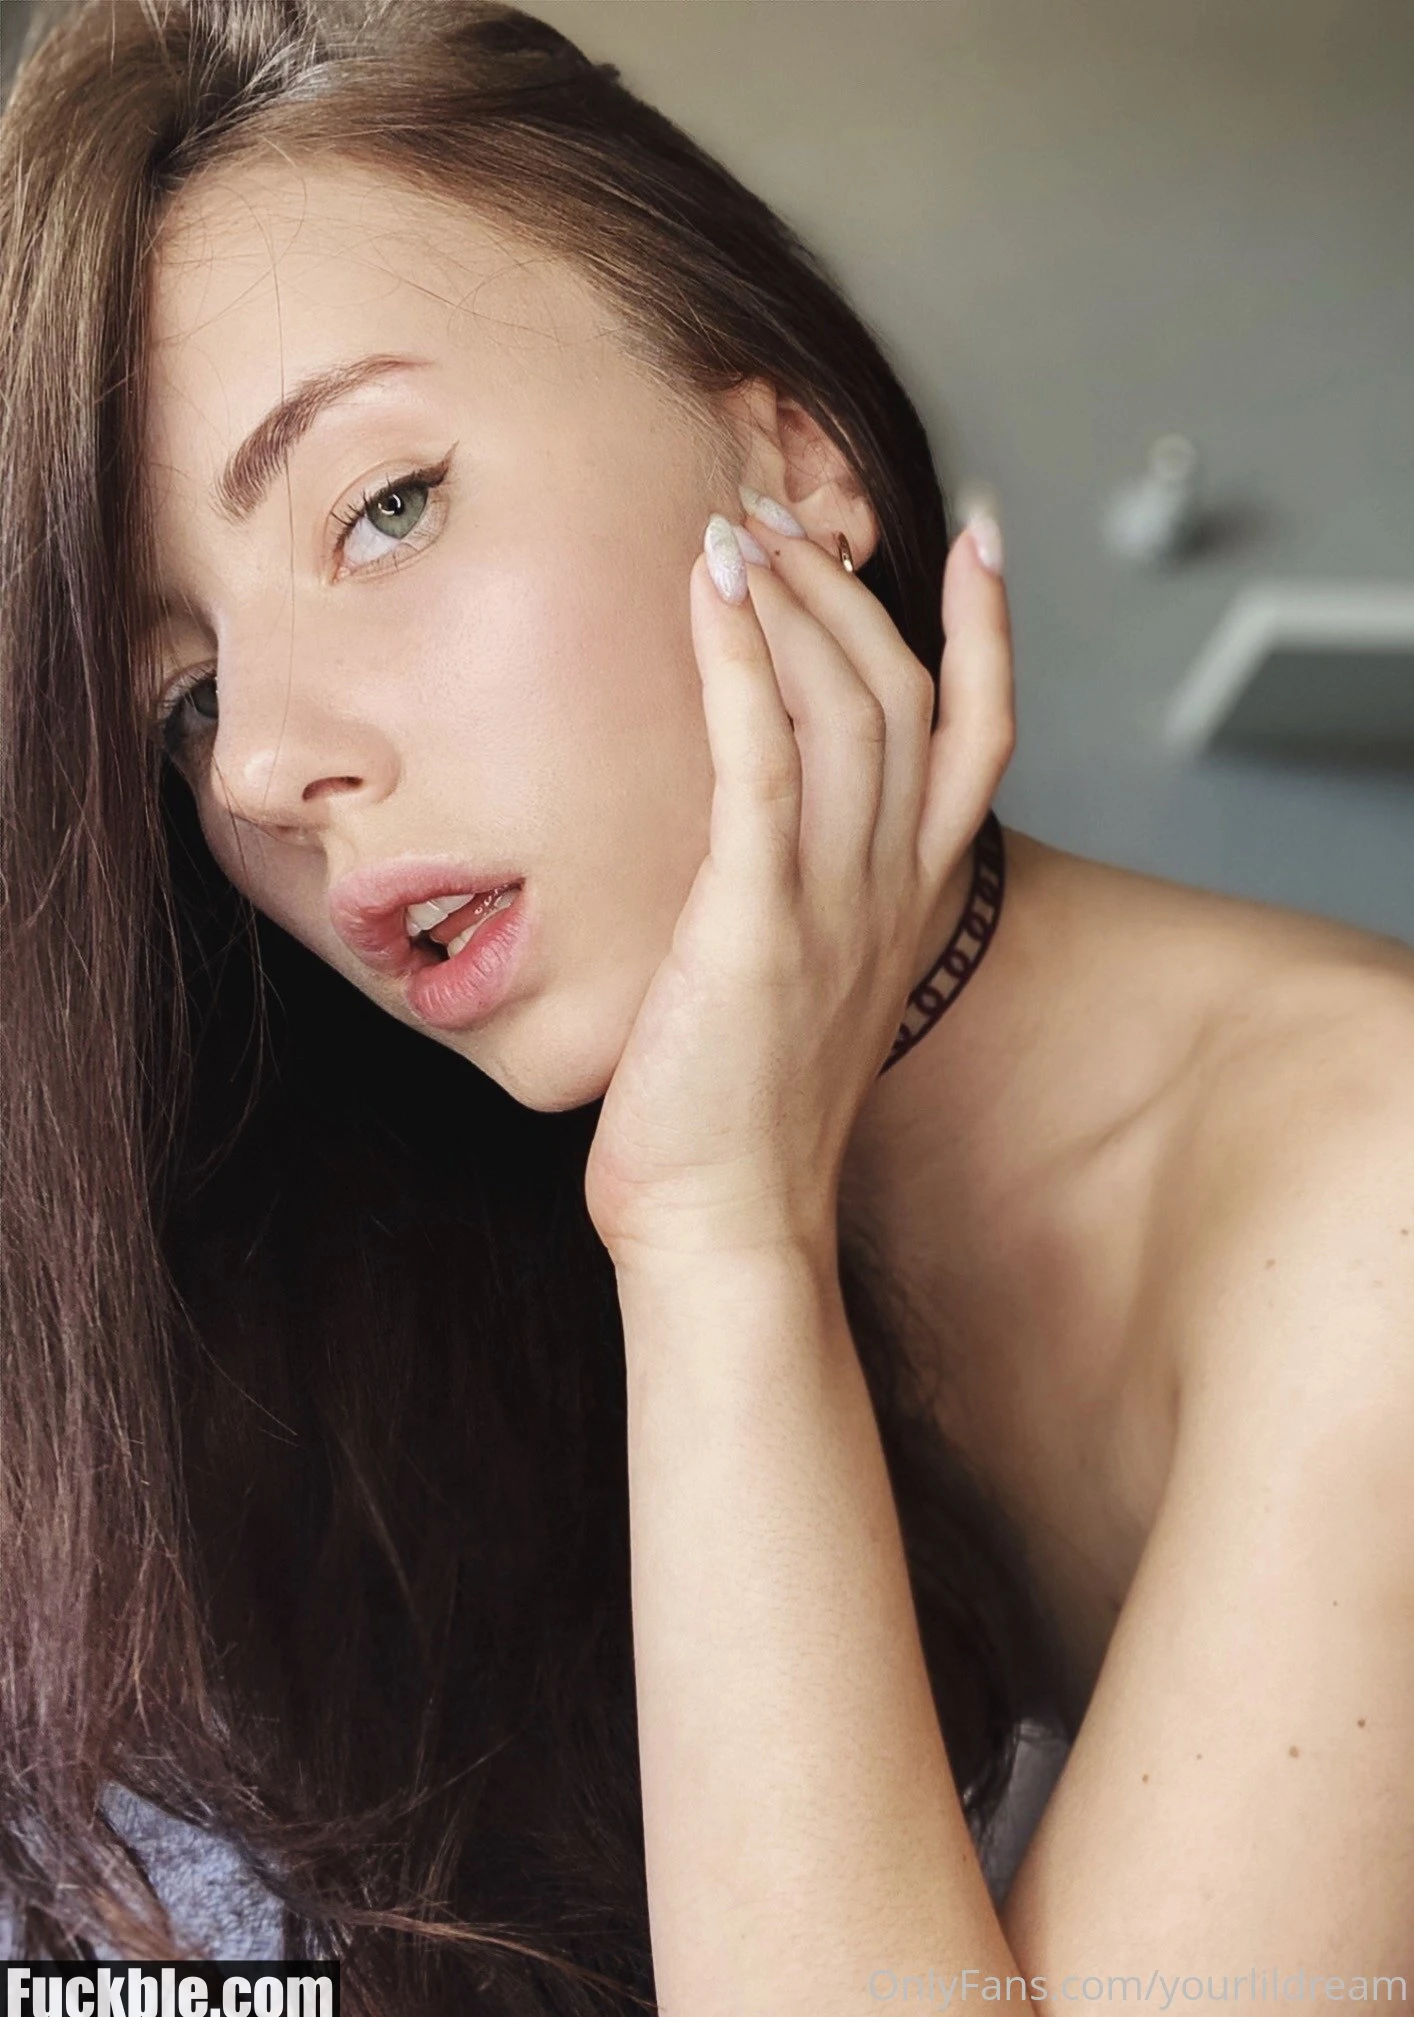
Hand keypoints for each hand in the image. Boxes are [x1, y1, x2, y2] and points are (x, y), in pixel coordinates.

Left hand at [583, 500, 1014, 1270]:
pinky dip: (741, 662)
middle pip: (903, 695)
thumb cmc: (739, 1120)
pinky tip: (710, 591)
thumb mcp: (799, 993)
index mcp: (908, 906)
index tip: (981, 540)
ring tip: (738, 526)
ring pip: (845, 708)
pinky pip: (761, 762)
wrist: (726, 1234)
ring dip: (795, 600)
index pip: (978, 740)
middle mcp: (889, 892)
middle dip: (848, 589)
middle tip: (784, 514)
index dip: (989, 633)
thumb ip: (806, 907)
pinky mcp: (755, 925)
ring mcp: (831, 906)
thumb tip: (755, 848)